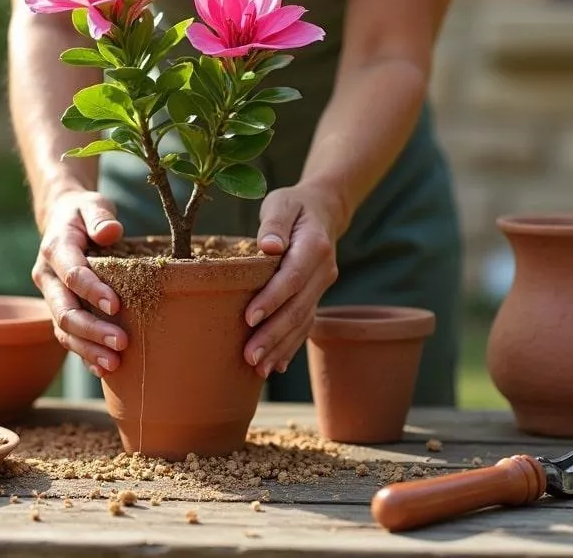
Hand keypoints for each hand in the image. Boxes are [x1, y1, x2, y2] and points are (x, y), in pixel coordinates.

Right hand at [31, 189, 127, 377]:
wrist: (62, 221)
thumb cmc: (83, 213)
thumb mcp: (92, 203)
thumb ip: (100, 215)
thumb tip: (111, 231)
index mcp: (55, 249)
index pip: (72, 274)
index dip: (92, 290)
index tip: (116, 304)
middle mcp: (47, 277)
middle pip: (64, 311)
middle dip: (92, 330)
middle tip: (122, 343)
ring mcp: (51, 297)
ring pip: (63, 330)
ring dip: (88, 348)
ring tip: (115, 364)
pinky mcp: (59, 310)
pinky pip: (67, 337)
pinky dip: (84, 354)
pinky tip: (102, 369)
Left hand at [243, 183, 342, 377]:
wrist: (323, 210)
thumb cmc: (294, 206)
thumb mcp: (282, 203)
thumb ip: (275, 223)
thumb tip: (270, 246)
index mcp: (314, 246)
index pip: (292, 277)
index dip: (272, 299)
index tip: (249, 318)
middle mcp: (323, 271)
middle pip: (298, 307)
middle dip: (273, 334)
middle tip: (249, 356)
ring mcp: (322, 287)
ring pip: (302, 322)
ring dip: (281, 347)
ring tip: (258, 368)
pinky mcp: (316, 296)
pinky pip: (305, 324)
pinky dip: (291, 346)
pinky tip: (276, 365)